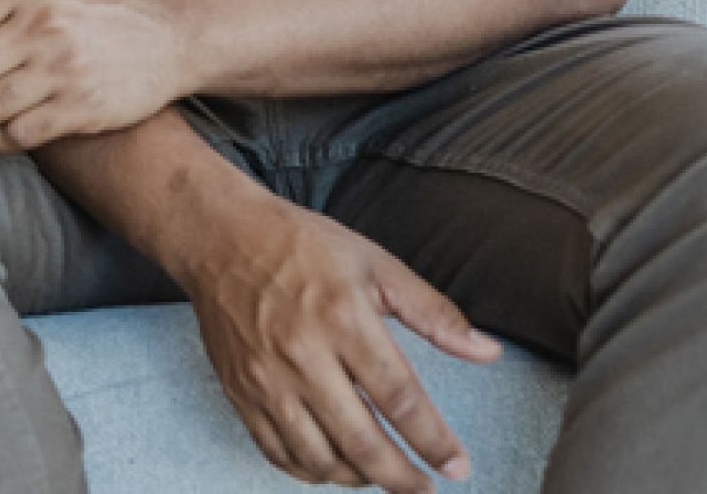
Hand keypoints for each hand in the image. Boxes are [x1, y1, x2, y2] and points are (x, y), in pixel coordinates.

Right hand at [178, 191, 502, 492]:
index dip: (434, 441)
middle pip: (361, 442)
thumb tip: (487, 351)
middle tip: (424, 487)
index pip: (399, 399)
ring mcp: (266, 379)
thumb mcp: (374, 263)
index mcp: (344, 320)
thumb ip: (432, 312)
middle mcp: (303, 356)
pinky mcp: (240, 391)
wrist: (219, 237)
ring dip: (358, 479)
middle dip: (402, 478)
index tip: (456, 466)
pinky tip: (332, 466)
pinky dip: (308, 471)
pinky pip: (276, 451)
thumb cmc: (298, 244)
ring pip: (318, 457)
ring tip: (381, 475)